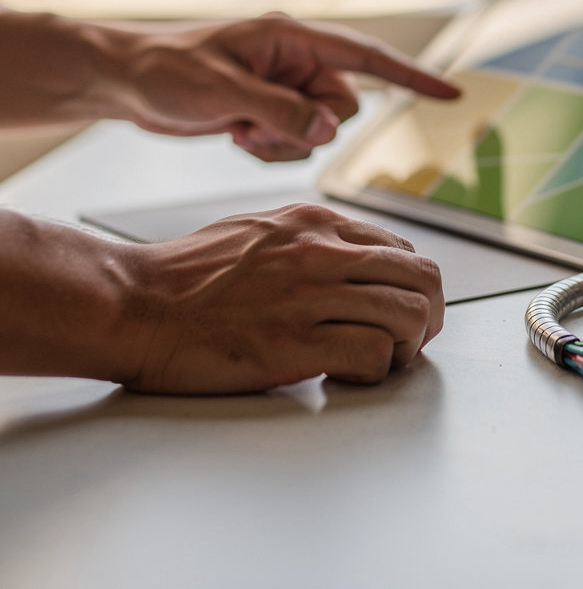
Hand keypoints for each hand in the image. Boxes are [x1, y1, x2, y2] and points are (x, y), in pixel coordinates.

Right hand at [0, 205, 444, 393]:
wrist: (135, 303)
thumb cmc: (187, 274)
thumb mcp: (259, 228)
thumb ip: (310, 238)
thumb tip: (352, 257)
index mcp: (316, 223)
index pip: (401, 249)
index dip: (411, 285)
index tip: (398, 309)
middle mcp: (323, 252)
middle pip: (422, 276)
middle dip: (430, 313)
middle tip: (413, 339)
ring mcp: (311, 295)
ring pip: (410, 313)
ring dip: (409, 346)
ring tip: (383, 360)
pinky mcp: (296, 343)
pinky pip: (374, 353)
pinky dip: (375, 371)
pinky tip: (345, 375)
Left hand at [119, 13, 460, 160]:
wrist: (128, 82)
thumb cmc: (166, 69)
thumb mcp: (221, 89)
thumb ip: (279, 110)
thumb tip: (325, 132)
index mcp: (294, 39)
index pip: (367, 57)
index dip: (412, 76)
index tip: (451, 94)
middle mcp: (297, 62)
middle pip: (344, 106)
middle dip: (308, 126)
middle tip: (258, 123)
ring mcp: (286, 88)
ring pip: (321, 131)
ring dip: (284, 141)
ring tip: (240, 127)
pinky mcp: (272, 110)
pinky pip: (297, 143)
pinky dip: (272, 148)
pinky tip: (237, 134)